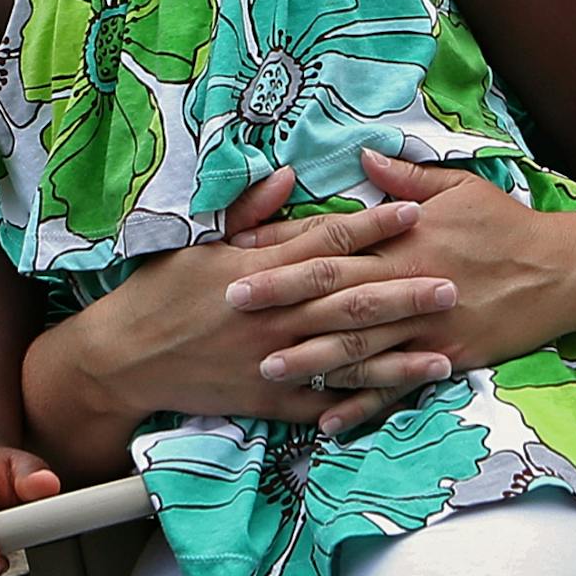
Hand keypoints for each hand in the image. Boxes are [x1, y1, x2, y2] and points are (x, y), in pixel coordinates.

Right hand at [35, 168, 453, 442]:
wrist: (122, 358)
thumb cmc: (162, 291)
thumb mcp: (200, 241)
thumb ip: (251, 212)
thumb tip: (288, 175)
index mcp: (261, 270)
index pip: (328, 242)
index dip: (374, 226)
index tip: (415, 212)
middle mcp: (274, 315)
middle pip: (351, 298)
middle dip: (404, 291)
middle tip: (452, 284)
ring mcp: (273, 359)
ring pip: (348, 354)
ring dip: (398, 353)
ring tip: (444, 349)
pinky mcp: (268, 397)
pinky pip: (323, 400)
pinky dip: (361, 400)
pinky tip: (398, 396)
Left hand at [227, 151, 575, 432]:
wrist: (561, 271)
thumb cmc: (507, 226)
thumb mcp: (461, 188)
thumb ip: (407, 178)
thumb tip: (364, 157)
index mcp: (406, 238)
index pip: (334, 242)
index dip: (285, 247)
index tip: (243, 251)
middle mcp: (408, 282)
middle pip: (334, 292)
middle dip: (281, 300)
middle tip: (232, 308)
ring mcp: (426, 325)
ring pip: (359, 344)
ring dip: (311, 357)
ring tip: (269, 367)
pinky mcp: (445, 356)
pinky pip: (396, 384)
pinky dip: (362, 404)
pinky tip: (327, 421)